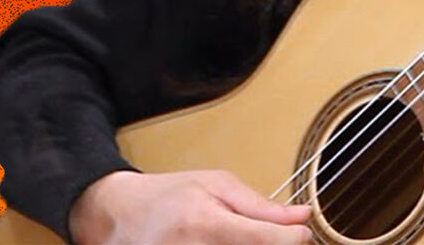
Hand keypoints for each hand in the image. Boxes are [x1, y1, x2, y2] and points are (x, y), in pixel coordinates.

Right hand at [69, 169, 312, 244]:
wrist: (120, 216)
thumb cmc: (169, 195)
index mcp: (205, 223)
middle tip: (275, 235)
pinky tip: (229, 244)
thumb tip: (301, 216)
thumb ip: (260, 205)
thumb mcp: (215, 184)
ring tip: (237, 236)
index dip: (293, 238)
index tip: (302, 233)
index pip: (265, 240)